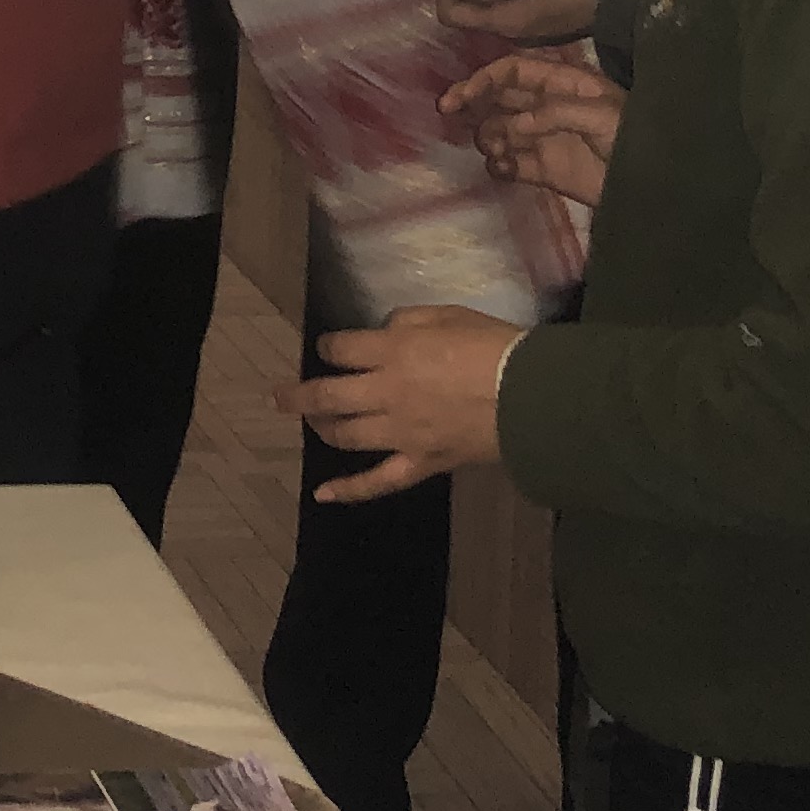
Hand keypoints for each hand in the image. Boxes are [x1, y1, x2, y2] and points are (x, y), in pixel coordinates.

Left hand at [286, 305, 523, 503]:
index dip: (328, 347)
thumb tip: (385, 335)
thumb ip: (407, 324)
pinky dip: (348, 491)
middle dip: (298, 394)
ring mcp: (401, 434)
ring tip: (312, 422)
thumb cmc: (493, 347)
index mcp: (392, 352)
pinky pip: (379, 482)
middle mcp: (386, 394)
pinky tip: (322, 495)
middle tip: (278, 394)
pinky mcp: (421, 463)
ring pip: (346, 436)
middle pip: (329, 396)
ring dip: (321, 428)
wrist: (531, 396)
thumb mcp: (447, 315)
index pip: (341, 350)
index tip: (327, 346)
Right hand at [441, 55, 623, 205]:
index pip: (513, 71)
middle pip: (498, 98)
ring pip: (498, 130)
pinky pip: (509, 165)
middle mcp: (546, 107)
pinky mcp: (543, 171)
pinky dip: (499, 166)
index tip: (461, 94)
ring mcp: (543, 139)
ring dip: (488, 137)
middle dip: (472, 103)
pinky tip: (503, 169)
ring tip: (496, 150)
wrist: (653, 186)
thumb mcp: (600, 114)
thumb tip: (514, 125)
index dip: (485, 78)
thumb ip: (555, 112)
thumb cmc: (632, 137)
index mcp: (561, 84)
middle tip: (448, 113)